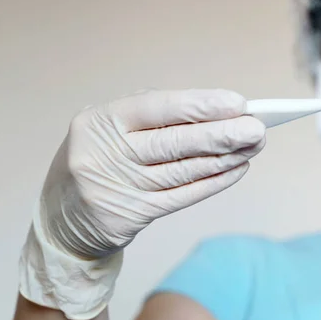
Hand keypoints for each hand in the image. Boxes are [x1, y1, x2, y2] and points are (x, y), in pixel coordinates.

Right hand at [39, 88, 265, 259]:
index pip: (158, 108)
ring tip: (254, 146)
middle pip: (175, 142)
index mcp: (100, 121)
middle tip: (258, 129)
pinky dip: (213, 183)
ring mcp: (117, 188)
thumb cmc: (100, 158)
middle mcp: (106, 154)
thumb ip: (154, 118)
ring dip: (225, 159)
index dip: (200, 105)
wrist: (61, 216)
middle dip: (222, 134)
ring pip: (183, 171)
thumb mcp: (110, 128)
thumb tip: (217, 113)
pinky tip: (236, 170)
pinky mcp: (131, 216)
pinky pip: (182, 196)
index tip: (238, 103)